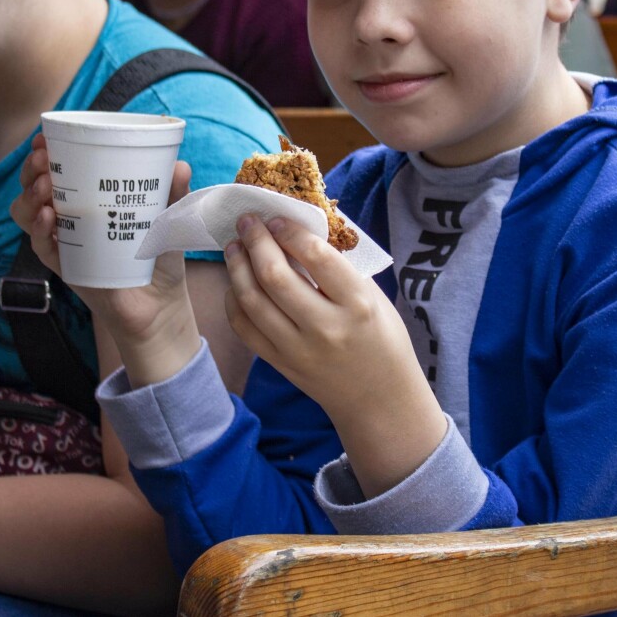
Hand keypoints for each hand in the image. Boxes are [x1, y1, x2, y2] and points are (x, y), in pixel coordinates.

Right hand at [11, 134, 198, 381]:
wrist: (160, 302)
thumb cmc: (160, 253)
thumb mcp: (170, 218)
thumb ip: (174, 192)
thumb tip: (180, 165)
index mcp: (86, 198)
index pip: (54, 169)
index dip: (42, 153)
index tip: (43, 139)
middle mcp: (68, 217)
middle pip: (33, 187)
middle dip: (31, 170)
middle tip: (43, 159)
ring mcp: (64, 242)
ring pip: (28, 214)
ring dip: (30, 197)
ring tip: (46, 187)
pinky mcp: (66, 268)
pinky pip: (43, 247)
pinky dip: (40, 231)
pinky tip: (49, 218)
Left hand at [223, 215, 446, 496]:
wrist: (379, 398)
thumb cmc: (382, 339)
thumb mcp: (374, 297)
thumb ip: (339, 269)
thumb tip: (298, 233)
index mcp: (357, 304)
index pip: (316, 256)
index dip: (290, 231)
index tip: (277, 217)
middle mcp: (325, 326)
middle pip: (275, 276)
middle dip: (256, 241)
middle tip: (248, 222)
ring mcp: (298, 349)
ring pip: (252, 300)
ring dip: (237, 267)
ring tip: (234, 246)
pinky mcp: (280, 364)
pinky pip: (245, 328)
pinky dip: (234, 300)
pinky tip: (235, 281)